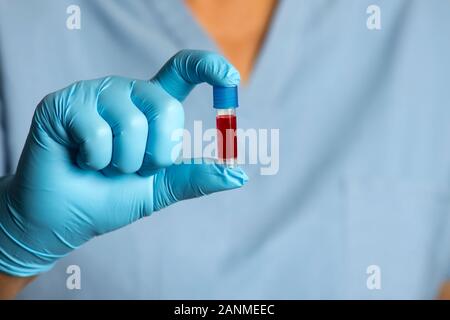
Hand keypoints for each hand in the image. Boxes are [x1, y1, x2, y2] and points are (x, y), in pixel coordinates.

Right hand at [0, 50, 246, 276]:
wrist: (66, 216)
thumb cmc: (112, 197)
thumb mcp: (162, 187)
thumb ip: (197, 177)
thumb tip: (239, 176)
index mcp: (151, 106)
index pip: (182, 71)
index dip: (208, 68)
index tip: (231, 79)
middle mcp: (126, 93)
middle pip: (166, 107)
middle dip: (155, 154)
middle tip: (131, 168)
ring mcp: (95, 94)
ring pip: (132, 124)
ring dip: (122, 163)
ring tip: (102, 166)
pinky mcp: (64, 103)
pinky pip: (98, 133)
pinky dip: (94, 160)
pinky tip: (81, 160)